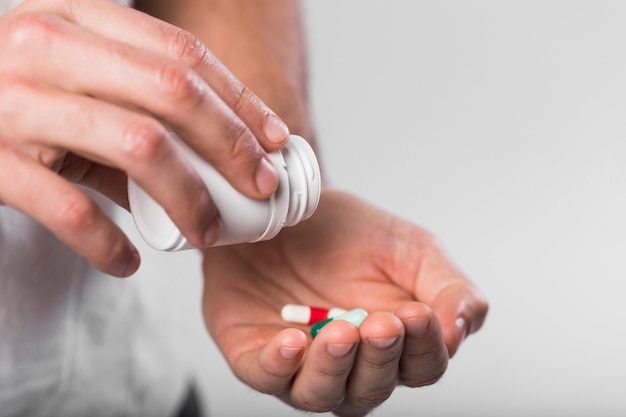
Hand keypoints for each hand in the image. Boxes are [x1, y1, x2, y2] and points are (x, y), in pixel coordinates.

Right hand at [0, 0, 289, 275]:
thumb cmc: (25, 100)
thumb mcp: (78, 81)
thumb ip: (142, 105)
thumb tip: (230, 155)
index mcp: (77, 18)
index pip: (183, 54)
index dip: (240, 99)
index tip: (275, 140)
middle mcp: (45, 47)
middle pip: (173, 93)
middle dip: (231, 145)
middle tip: (261, 186)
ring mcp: (14, 103)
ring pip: (138, 147)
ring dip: (188, 199)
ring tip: (208, 233)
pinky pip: (71, 209)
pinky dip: (109, 244)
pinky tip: (129, 261)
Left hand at [202, 189, 487, 416]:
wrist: (285, 205)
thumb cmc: (348, 231)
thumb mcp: (409, 247)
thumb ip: (447, 288)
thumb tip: (458, 333)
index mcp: (393, 339)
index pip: (421, 366)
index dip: (424, 348)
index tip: (419, 314)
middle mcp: (349, 361)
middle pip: (373, 388)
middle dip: (379, 359)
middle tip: (380, 323)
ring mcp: (301, 362)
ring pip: (322, 394)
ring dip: (334, 368)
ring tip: (340, 332)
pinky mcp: (255, 354)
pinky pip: (266, 377)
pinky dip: (280, 365)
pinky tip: (292, 341)